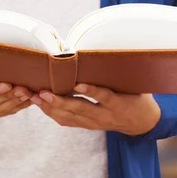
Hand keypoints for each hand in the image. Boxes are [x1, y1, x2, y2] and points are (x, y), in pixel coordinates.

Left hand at [30, 84, 160, 135]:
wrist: (141, 122)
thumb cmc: (137, 98)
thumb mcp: (134, 85)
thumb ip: (118, 74)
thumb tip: (103, 51)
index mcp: (119, 104)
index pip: (105, 97)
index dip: (91, 91)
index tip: (78, 84)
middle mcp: (105, 116)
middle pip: (81, 109)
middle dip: (60, 102)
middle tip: (43, 93)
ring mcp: (95, 123)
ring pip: (70, 117)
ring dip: (50, 107)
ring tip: (34, 97)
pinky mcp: (88, 126)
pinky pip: (68, 121)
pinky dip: (53, 113)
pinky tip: (40, 104)